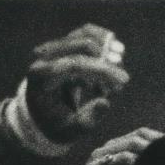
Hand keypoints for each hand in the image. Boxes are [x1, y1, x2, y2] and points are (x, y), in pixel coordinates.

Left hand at [26, 24, 129, 141]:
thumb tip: (105, 102)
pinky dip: (104, 43)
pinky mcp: (63, 45)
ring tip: (117, 72)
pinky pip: (86, 33)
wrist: (41, 112)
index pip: (74, 64)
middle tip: (123, 81)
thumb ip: (88, 119)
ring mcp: (53, 48)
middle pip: (82, 46)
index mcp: (41, 77)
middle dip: (108, 61)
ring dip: (108, 50)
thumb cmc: (56, 123)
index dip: (102, 70)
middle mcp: (44, 57)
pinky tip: (113, 60)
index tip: (124, 80)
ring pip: (85, 34)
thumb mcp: (71, 130)